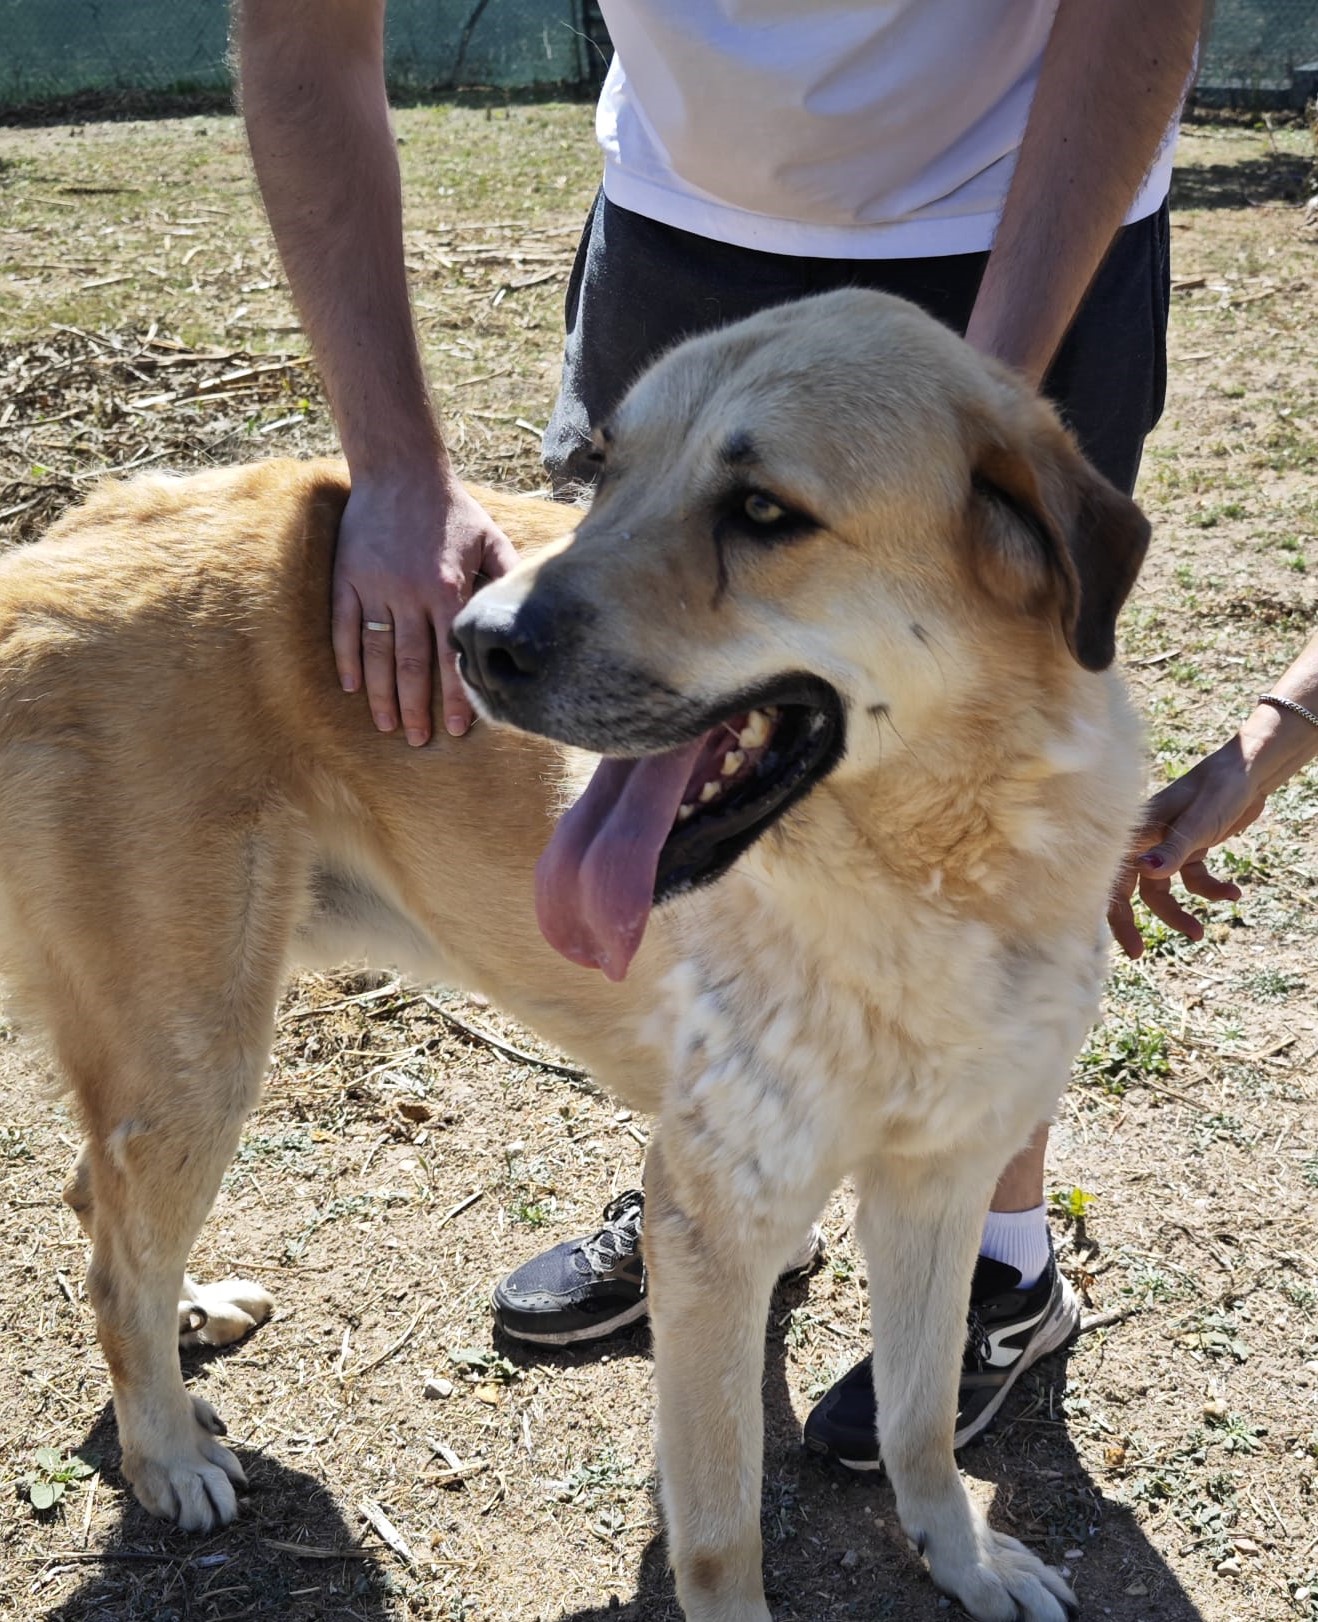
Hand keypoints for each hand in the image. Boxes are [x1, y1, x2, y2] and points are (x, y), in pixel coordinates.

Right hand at [332, 470, 517, 742]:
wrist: (401, 469)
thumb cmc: (453, 510)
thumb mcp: (491, 540)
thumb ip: (504, 581)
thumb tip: (524, 624)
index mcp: (448, 588)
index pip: (452, 656)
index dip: (455, 696)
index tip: (457, 729)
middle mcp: (410, 592)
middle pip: (411, 664)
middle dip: (417, 708)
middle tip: (420, 742)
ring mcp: (374, 586)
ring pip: (376, 653)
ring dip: (382, 694)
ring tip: (388, 726)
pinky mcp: (347, 578)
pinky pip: (344, 627)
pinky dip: (347, 659)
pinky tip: (351, 687)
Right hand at [1107, 738, 1264, 958]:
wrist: (1249, 769)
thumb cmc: (1219, 788)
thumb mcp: (1198, 821)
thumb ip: (1174, 849)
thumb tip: (1148, 875)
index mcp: (1136, 832)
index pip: (1112, 875)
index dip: (1110, 908)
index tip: (1122, 940)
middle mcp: (1146, 841)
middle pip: (1129, 888)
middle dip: (1133, 921)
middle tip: (1138, 953)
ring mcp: (1167, 846)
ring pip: (1161, 889)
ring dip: (1180, 912)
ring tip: (1200, 933)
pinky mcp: (1189, 848)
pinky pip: (1193, 879)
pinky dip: (1212, 889)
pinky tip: (1234, 893)